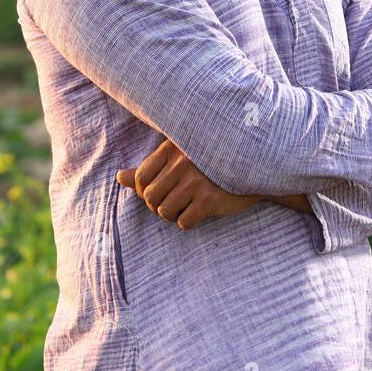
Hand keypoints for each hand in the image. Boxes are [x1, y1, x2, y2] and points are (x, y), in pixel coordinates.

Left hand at [116, 136, 262, 229]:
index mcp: (172, 148)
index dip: (146, 192)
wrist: (252, 170)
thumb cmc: (211, 166)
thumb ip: (150, 169)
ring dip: (174, 215)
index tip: (162, 191)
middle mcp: (182, 163)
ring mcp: (196, 181)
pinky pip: (184, 222)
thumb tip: (119, 177)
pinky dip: (189, 222)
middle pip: (150, 198)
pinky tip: (201, 211)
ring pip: (165, 212)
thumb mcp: (180, 161)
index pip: (141, 178)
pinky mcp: (209, 199)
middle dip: (159, 206)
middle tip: (177, 201)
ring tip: (188, 206)